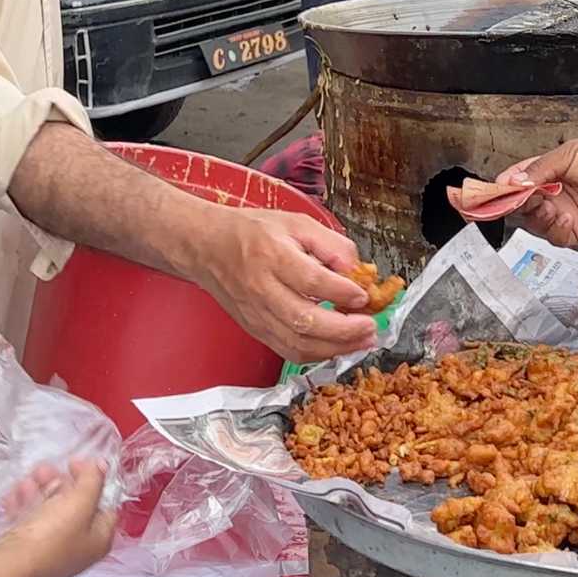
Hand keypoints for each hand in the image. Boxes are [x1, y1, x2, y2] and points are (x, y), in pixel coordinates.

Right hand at [0, 461, 119, 576]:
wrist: (8, 567)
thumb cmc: (48, 541)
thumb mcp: (79, 504)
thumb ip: (93, 481)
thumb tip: (102, 466)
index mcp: (98, 540)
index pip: (104, 503)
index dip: (92, 480)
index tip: (76, 464)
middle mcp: (78, 548)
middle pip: (74, 507)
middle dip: (59, 484)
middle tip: (45, 471)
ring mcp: (51, 551)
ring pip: (48, 512)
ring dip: (37, 492)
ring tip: (26, 482)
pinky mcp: (28, 552)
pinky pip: (28, 523)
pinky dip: (22, 507)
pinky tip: (13, 498)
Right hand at [179, 204, 376, 361]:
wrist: (206, 246)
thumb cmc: (251, 232)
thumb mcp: (296, 222)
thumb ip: (331, 243)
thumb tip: (357, 269)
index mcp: (272, 256)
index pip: (312, 281)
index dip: (342, 292)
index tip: (364, 295)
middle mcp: (262, 289)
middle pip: (306, 320)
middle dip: (345, 330)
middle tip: (371, 327)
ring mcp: (256, 314)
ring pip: (298, 343)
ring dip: (335, 348)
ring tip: (362, 342)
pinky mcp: (255, 329)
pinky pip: (288, 350)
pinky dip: (316, 354)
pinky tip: (337, 347)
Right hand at [499, 138, 577, 246]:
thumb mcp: (568, 154)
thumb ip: (539, 169)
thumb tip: (513, 181)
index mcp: (545, 172)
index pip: (514, 182)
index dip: (502, 188)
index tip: (492, 191)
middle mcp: (550, 194)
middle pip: (519, 205)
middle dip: (516, 204)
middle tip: (523, 199)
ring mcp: (561, 213)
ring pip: (534, 223)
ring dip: (537, 217)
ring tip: (549, 206)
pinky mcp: (575, 230)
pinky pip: (555, 237)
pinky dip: (555, 230)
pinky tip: (565, 217)